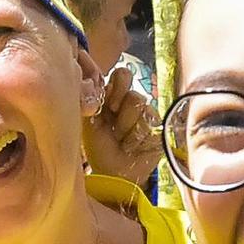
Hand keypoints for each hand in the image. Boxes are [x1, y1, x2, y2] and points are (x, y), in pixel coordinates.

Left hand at [84, 63, 159, 185]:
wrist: (112, 172)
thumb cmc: (98, 146)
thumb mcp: (89, 120)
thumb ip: (90, 98)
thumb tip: (85, 71)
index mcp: (116, 96)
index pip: (123, 74)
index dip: (118, 86)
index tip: (108, 105)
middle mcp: (133, 103)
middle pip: (134, 94)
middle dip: (120, 114)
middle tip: (113, 128)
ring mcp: (148, 116)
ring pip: (140, 108)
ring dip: (125, 129)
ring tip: (121, 141)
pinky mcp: (158, 130)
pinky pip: (148, 126)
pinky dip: (135, 140)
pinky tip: (131, 147)